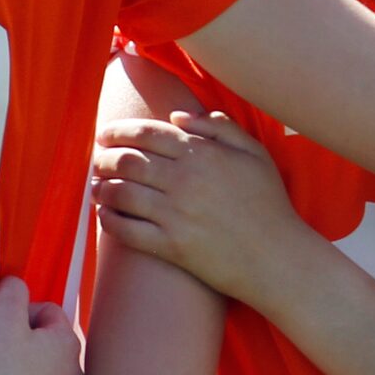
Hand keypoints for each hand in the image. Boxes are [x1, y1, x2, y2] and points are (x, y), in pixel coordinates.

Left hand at [93, 111, 303, 307]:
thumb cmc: (269, 204)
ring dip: (101, 188)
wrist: (278, 257)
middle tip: (96, 160)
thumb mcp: (254, 154)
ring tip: (96, 187)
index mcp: (202, 153)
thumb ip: (219, 127)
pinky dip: (109, 220)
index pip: (147, 134)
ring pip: (121, 193)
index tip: (104, 135)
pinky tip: (104, 215)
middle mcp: (184, 181)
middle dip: (103, 158)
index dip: (119, 132)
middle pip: (127, 161)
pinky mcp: (171, 246)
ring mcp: (175, 215)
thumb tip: (178, 116)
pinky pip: (127, 230)